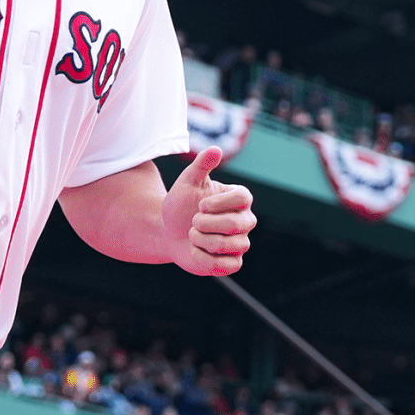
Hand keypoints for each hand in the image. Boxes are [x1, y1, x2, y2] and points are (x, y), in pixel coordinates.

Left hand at [161, 146, 255, 275]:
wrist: (168, 231)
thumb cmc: (181, 204)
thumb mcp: (187, 182)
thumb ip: (201, 165)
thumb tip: (216, 148)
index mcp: (240, 199)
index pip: (243, 198)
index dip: (219, 203)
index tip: (201, 205)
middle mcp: (246, 221)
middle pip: (235, 225)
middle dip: (205, 224)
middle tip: (193, 221)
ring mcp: (241, 243)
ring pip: (227, 245)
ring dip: (200, 240)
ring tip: (192, 235)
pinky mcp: (232, 263)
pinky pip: (225, 266)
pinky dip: (203, 258)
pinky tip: (194, 251)